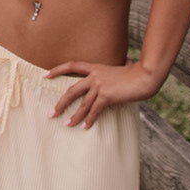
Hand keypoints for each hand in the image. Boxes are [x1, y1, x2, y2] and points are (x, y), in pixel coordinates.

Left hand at [44, 60, 162, 127]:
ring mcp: (100, 86)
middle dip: (61, 103)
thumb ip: (117, 67)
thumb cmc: (136, 73)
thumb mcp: (122, 67)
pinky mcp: (107, 96)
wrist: (145, 76)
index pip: (72, 65)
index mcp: (96, 67)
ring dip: (74, 116)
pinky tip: (85, 127)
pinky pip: (94, 111)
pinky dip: (89, 120)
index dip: (57, 70)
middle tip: (52, 113)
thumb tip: (125, 62)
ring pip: (82, 104)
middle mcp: (95, 76)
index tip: (44, 75)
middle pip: (71, 90)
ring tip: (66, 124)